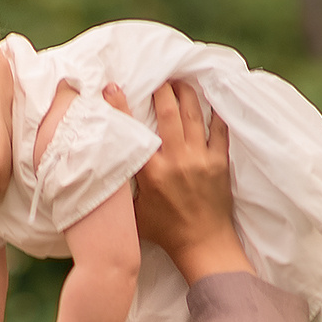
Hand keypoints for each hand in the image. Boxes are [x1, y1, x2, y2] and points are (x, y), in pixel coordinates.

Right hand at [105, 79, 252, 285]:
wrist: (203, 244)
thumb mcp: (134, 213)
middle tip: (158, 76)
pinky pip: (219, 130)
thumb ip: (121, 188)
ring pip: (194, 115)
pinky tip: (211, 98)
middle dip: (162, 90)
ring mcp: (201, 159)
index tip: (112, 87)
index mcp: (152, 173)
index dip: (121, 106)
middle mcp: (177, 161)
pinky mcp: (219, 162)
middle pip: (169, 113)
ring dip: (186, 93)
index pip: (134, 132)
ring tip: (180, 80)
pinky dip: (215, 112)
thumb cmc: (165, 232)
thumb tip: (102, 169)